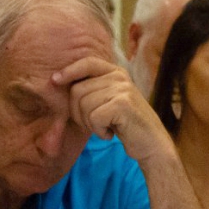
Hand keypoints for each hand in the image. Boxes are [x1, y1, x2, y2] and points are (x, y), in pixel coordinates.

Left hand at [52, 57, 173, 164]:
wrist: (153, 145)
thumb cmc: (126, 126)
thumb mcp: (109, 102)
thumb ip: (92, 90)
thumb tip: (57, 81)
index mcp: (116, 73)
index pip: (87, 63)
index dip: (69, 71)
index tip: (55, 80)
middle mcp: (120, 78)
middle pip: (78, 90)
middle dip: (78, 113)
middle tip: (94, 124)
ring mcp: (123, 90)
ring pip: (84, 105)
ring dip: (89, 124)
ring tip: (105, 128)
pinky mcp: (123, 105)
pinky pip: (93, 117)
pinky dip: (98, 131)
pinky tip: (110, 134)